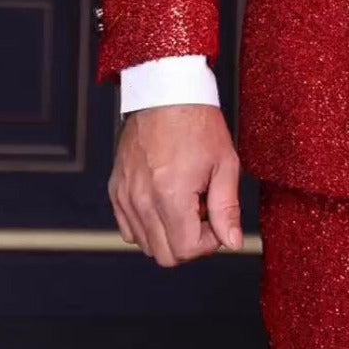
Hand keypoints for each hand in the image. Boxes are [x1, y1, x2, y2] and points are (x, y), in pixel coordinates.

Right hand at [108, 104, 241, 264]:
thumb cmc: (198, 122)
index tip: (216, 220)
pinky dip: (147, 225)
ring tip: (184, 202)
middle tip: (203, 213)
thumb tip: (232, 242)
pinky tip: (165, 201)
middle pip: (164, 255)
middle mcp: (142, 200)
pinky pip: (128, 228)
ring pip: (145, 244)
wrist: (166, 92)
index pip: (185, 250)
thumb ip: (227, 209)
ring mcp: (125, 196)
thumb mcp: (225, 163)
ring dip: (169, 234)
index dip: (208, 243)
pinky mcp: (116, 190)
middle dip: (189, 242)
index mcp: (170, 195)